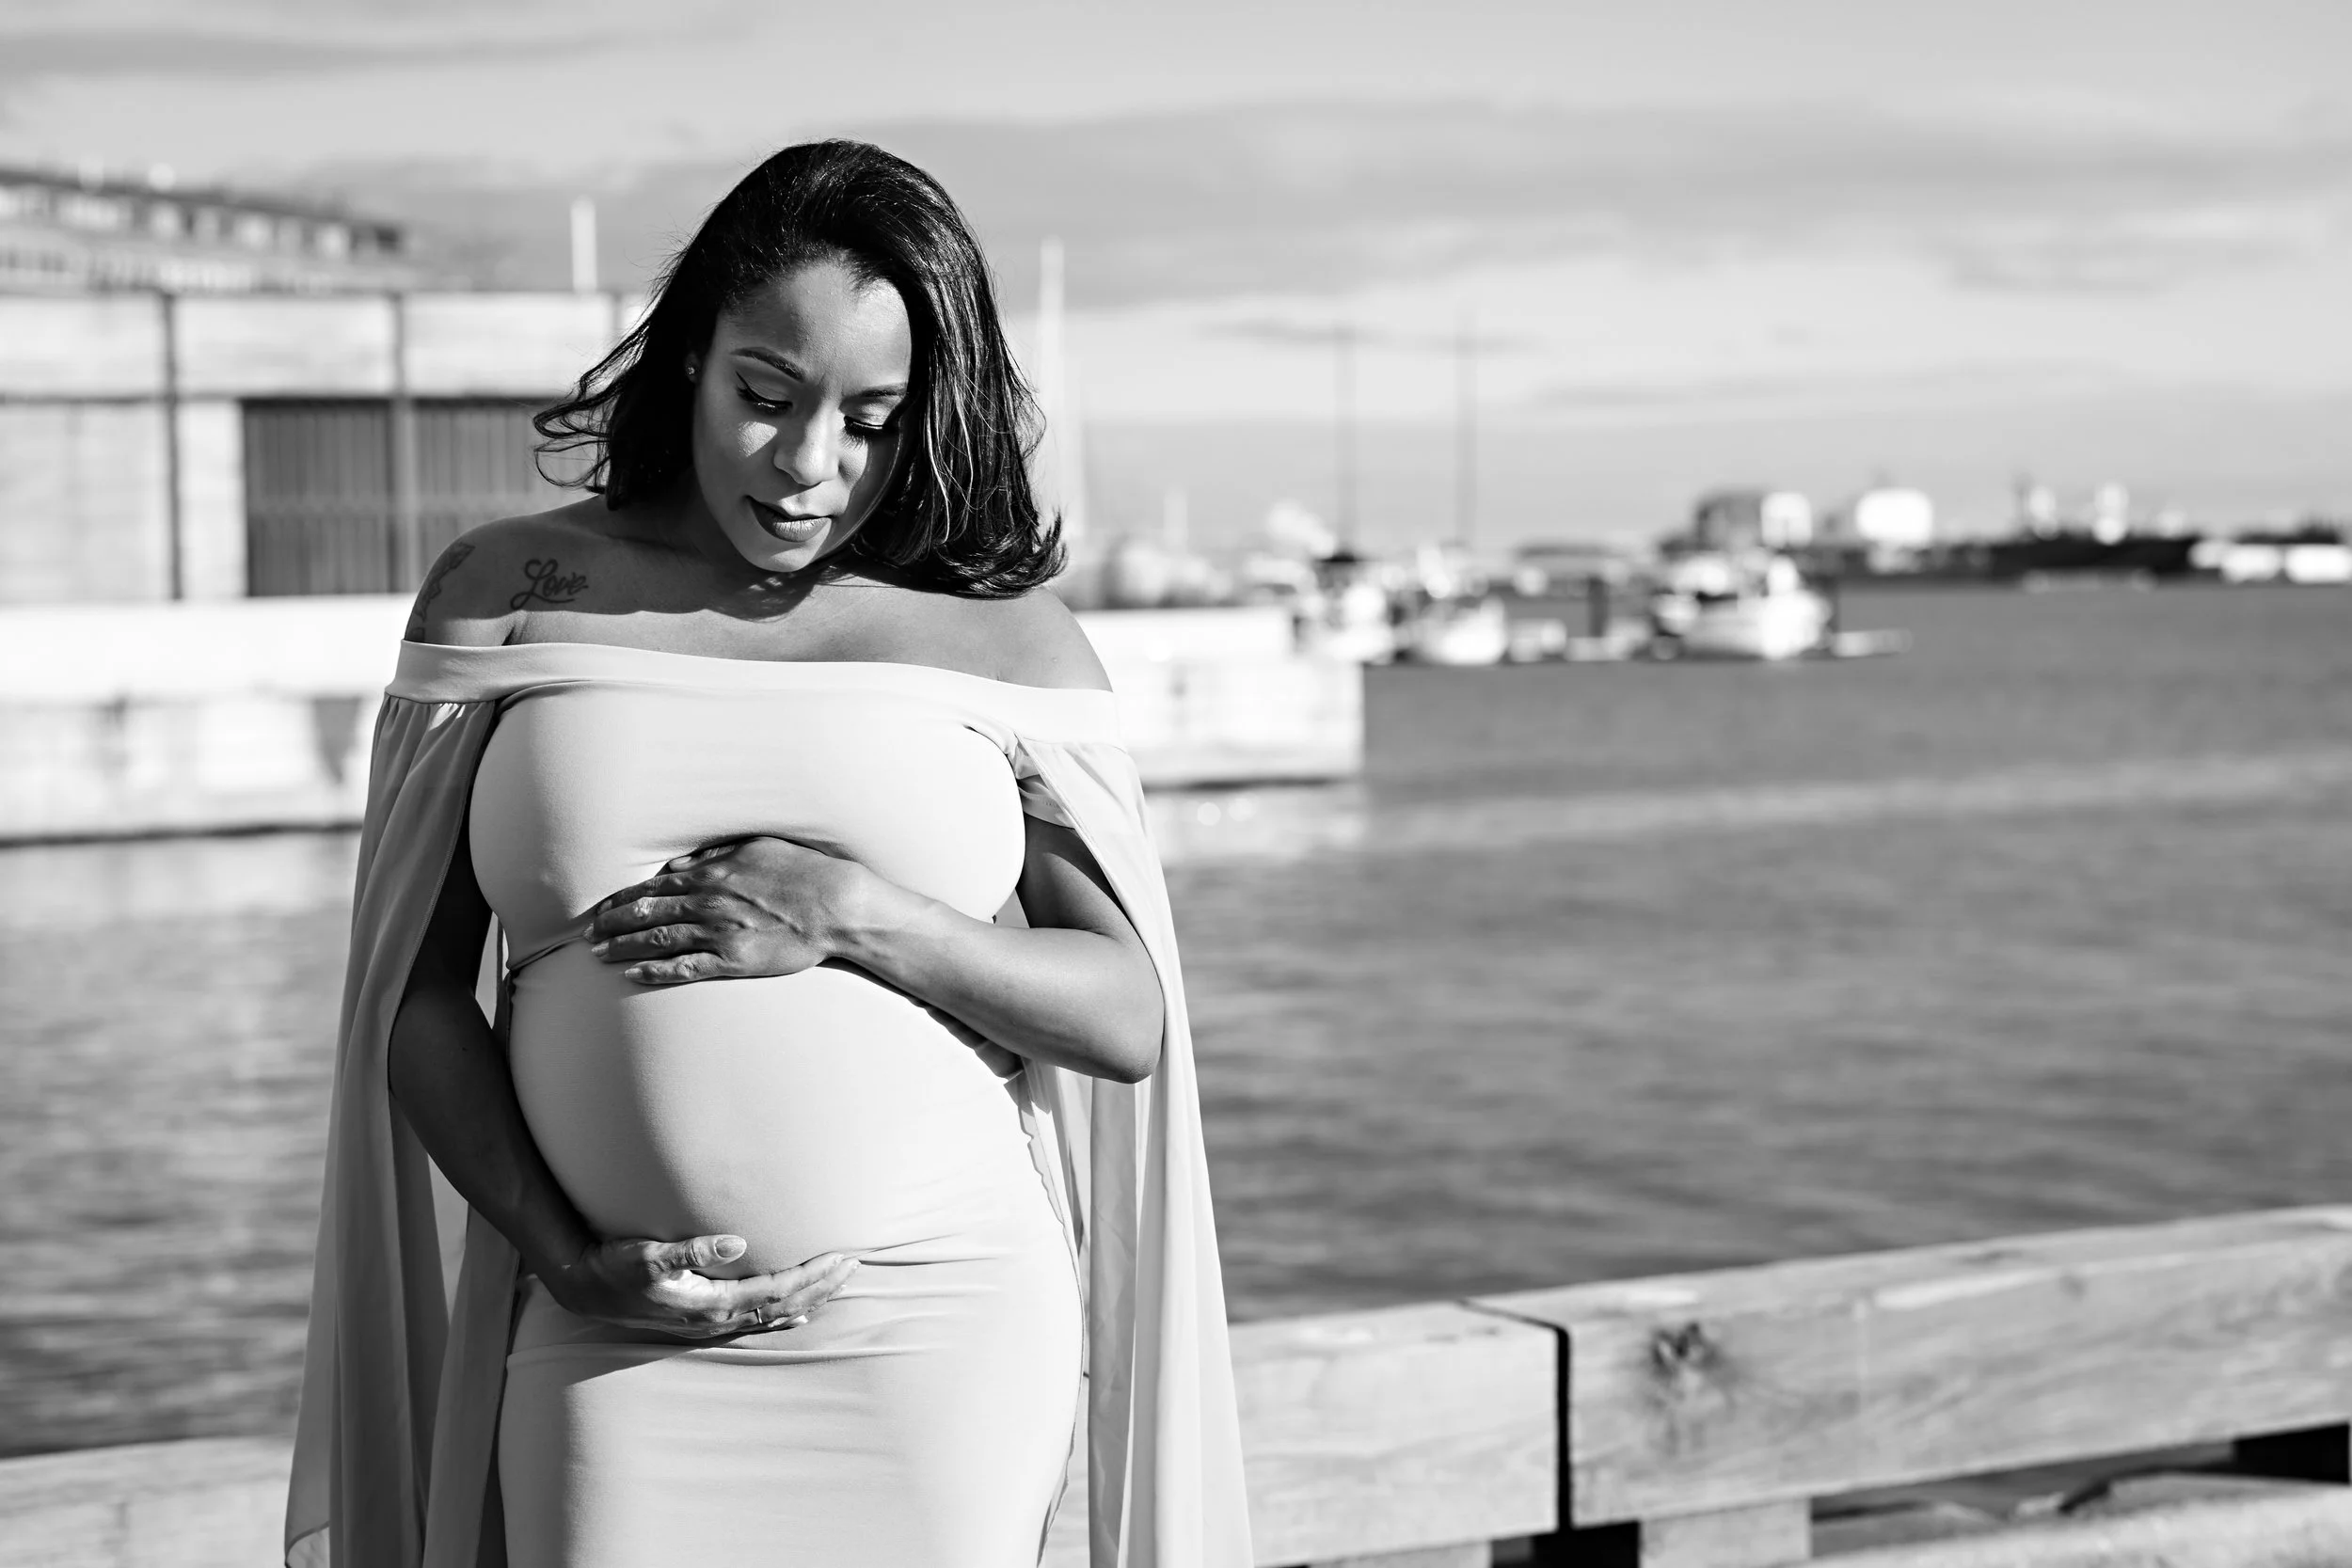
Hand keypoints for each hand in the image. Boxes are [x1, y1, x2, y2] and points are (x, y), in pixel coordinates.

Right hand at [543, 1234, 860, 1336]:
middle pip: (784, 1306)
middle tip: (855, 1266)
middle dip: (821, 1286)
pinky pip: (754, 1321)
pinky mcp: (702, 1320)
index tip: (842, 1256)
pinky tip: (797, 1313)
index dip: (812, 1275)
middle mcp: (716, 1320)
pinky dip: (782, 1315)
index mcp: (711, 1304)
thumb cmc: (615, 1265)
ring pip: (773, 1316)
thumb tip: (738, 1242)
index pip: (777, 1290)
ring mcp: (709, 1324)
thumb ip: (692, 1249)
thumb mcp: (648, 1254)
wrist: (584, 1288)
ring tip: (838, 1284)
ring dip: (808, 1299)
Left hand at [584, 837, 875, 984]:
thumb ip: (713, 854)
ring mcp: (718, 933)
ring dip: (622, 946)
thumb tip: (677, 862)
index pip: (654, 886)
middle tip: (587, 932)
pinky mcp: (733, 960)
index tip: (602, 906)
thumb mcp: (756, 847)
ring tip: (598, 952)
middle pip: (646, 913)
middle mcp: (707, 903)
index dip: (622, 898)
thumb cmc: (801, 872)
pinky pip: (685, 968)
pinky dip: (655, 971)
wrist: (836, 906)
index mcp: (711, 874)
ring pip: (657, 940)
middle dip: (612, 923)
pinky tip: (633, 973)